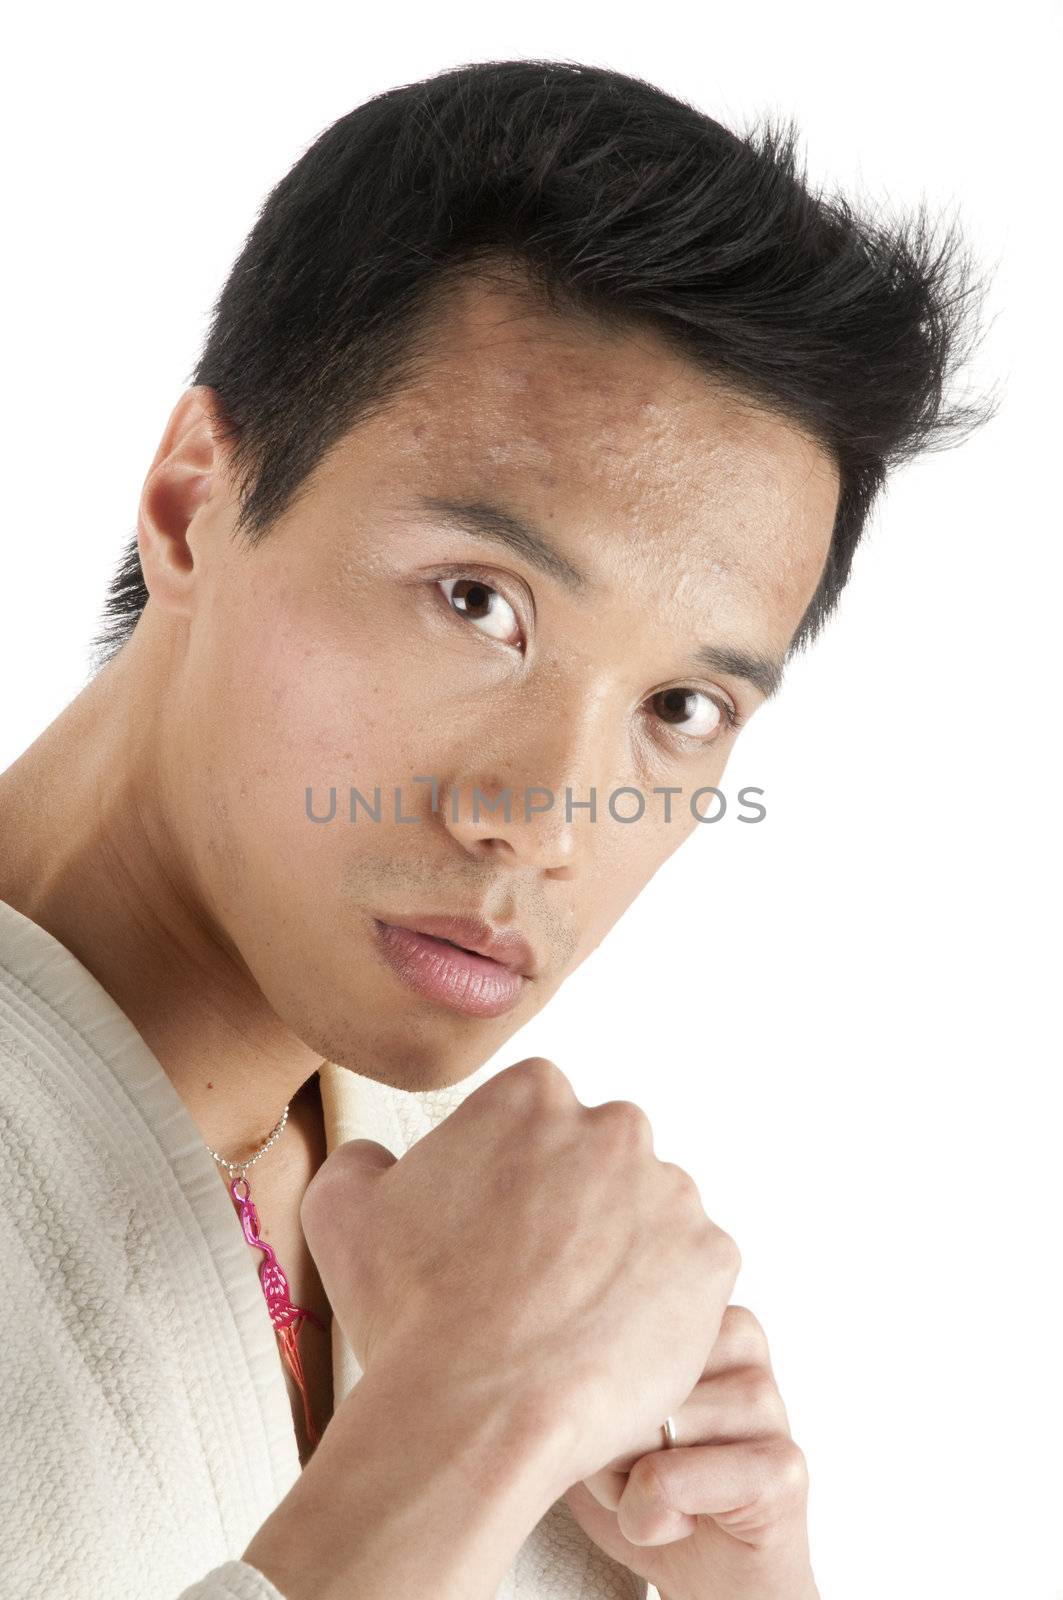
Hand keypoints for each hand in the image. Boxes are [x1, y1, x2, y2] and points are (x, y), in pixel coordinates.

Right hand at [301, 1058, 741, 1487]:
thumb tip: (381, 1158)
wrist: (478, 1411)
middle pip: (598, 1160)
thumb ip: (365, 1158)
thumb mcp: (343, 1209)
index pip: (533, 1119)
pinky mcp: (710, 1257)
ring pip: (649, 1213)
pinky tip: (612, 1340)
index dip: (509, 1178)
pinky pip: (691, 1272)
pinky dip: (661, 1302)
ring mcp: (671, 1191)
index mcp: (532, 1094)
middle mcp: (614, 1125)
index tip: (494, 1230)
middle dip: (574, 1207)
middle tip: (533, 1279)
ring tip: (572, 1319)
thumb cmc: (410, 1311)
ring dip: (620, 1252)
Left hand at [563, 1305, 819, 1599]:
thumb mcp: (599, 1411)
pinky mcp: (782, 1469)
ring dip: (623, 1486)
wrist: (711, 1579)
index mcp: (703, 1310)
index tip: (611, 1424)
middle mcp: (743, 1344)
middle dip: (604, 1442)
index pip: (606, 1327)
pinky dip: (646, 1517)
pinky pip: (667, 1481)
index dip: (589, 1391)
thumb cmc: (647, 1485)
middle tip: (633, 1473)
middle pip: (624, 1377)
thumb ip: (578, 1358)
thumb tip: (534, 1336)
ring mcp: (769, 1402)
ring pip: (641, 1428)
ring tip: (657, 1498)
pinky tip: (678, 1525)